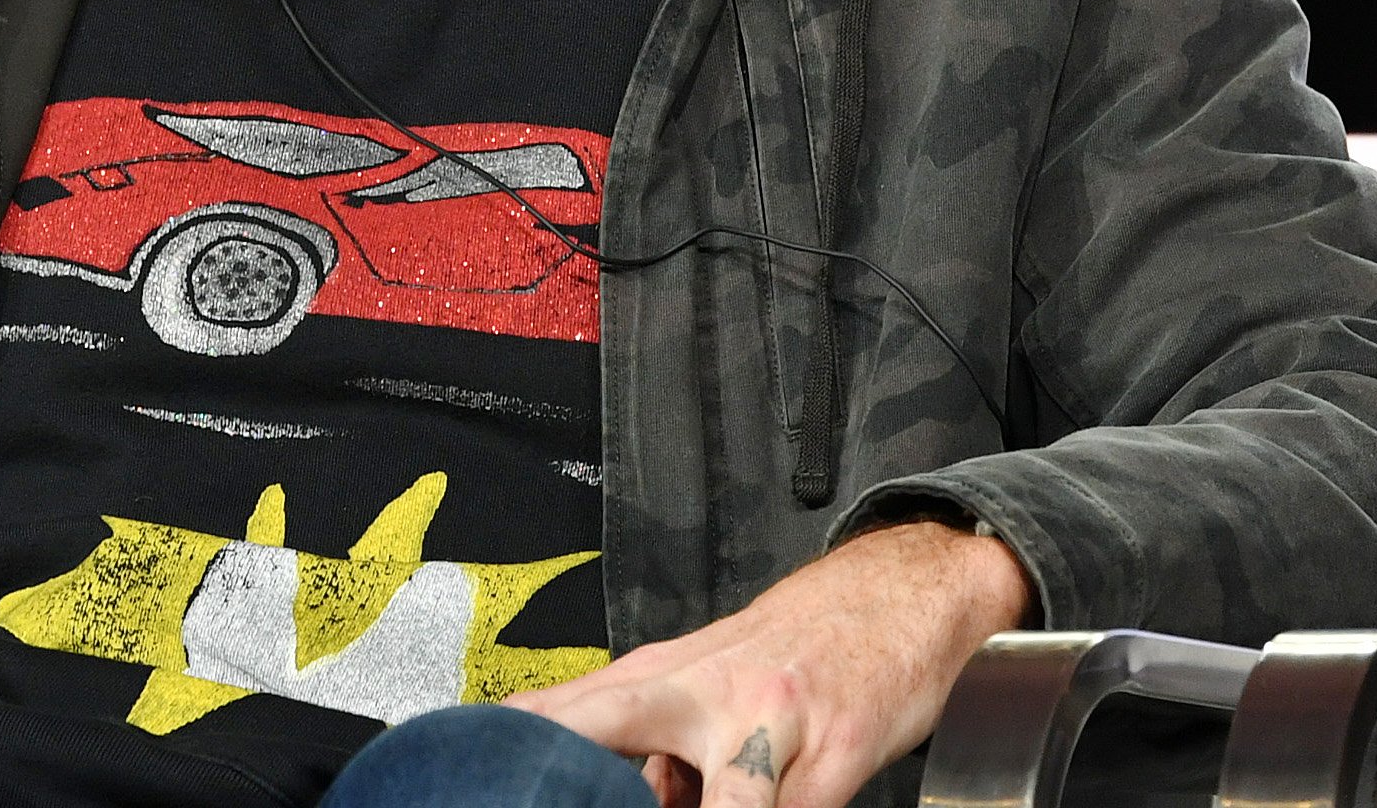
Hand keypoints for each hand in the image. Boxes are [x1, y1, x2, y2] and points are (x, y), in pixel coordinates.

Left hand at [506, 518, 1029, 807]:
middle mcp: (708, 689)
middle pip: (615, 722)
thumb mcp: (710, 678)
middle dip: (576, 767)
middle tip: (543, 789)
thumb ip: (653, 746)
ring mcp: (773, 721)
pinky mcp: (837, 753)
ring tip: (686, 805)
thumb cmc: (800, 644)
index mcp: (665, 673)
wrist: (903, 590)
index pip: (570, 710)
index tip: (474, 771)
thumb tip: (606, 799)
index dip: (518, 742)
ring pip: (725, 802)